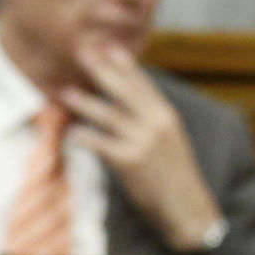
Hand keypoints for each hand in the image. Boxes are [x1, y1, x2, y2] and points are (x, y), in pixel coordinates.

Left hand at [63, 42, 222, 253]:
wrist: (188, 207)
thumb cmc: (175, 175)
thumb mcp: (171, 139)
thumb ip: (151, 119)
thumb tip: (128, 102)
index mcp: (167, 116)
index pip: (143, 83)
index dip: (124, 64)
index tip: (108, 47)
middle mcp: (157, 124)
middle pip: (124, 90)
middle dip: (101, 70)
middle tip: (82, 53)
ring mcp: (144, 141)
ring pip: (108, 115)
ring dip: (85, 102)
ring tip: (66, 92)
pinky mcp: (131, 161)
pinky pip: (101, 144)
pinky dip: (84, 138)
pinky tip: (71, 134)